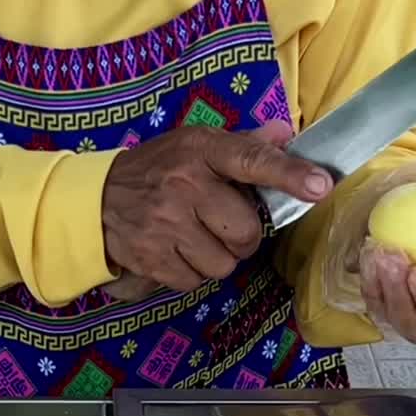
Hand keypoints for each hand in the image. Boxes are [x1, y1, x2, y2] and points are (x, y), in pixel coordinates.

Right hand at [101, 121, 329, 295]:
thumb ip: (243, 144)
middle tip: (219, 223)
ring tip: (193, 237)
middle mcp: (184, 184)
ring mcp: (166, 223)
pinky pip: (196, 281)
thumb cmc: (156, 170)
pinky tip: (175, 252)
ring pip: (224, 263)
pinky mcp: (152, 257)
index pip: (252, 160)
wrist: (94, 200)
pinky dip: (191, 273)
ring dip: (216, 257)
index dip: (290, 175)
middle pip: (246, 231)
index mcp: (201, 150)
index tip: (321, 185)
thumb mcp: (194, 146)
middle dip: (240, 236)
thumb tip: (285, 134)